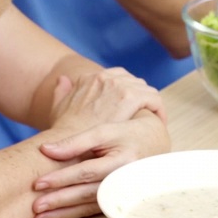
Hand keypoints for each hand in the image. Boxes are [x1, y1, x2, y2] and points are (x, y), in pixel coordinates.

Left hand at [30, 113, 170, 217]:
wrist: (155, 145)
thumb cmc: (127, 134)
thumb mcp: (104, 131)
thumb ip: (76, 141)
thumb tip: (46, 150)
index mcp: (121, 162)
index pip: (86, 171)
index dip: (62, 177)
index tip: (38, 182)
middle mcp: (122, 182)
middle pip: (85, 193)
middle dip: (59, 200)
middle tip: (34, 206)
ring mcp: (120, 195)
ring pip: (87, 206)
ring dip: (62, 213)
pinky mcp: (116, 202)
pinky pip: (91, 211)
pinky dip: (71, 215)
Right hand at [47, 67, 166, 132]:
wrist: (65, 142)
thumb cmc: (62, 131)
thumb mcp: (58, 106)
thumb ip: (62, 91)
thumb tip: (63, 79)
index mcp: (91, 76)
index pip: (117, 77)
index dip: (126, 91)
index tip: (130, 106)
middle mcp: (105, 76)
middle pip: (133, 81)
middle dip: (140, 96)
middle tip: (144, 114)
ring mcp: (118, 85)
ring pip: (145, 89)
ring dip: (149, 103)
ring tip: (152, 119)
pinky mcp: (130, 97)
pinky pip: (153, 99)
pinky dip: (158, 109)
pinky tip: (158, 122)